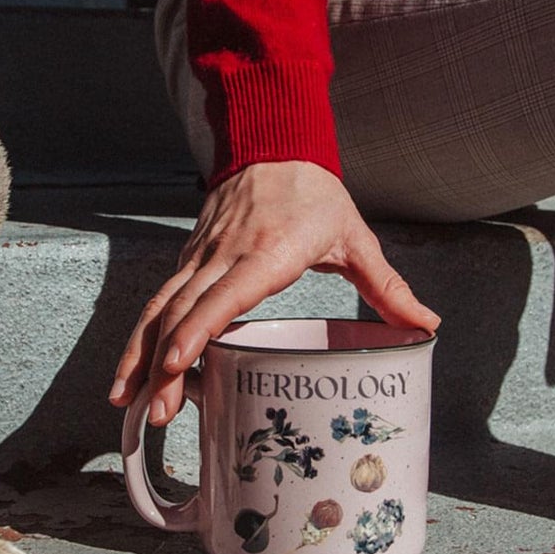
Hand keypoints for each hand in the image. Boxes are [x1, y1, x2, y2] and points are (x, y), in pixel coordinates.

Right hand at [109, 161, 439, 425]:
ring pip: (160, 306)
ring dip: (140, 355)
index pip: (224, 294)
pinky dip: (143, 334)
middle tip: (155, 412)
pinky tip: (135, 370)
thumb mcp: (355, 238)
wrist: (274, 142)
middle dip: (163, 365)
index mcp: (267, 252)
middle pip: (182, 311)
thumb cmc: (314, 193)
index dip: (197, 330)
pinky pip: (160, 298)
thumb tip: (427, 325)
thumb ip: (387, 286)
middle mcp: (225, 255)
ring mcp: (201, 255)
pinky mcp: (190, 257)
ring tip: (127, 401)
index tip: (177, 364)